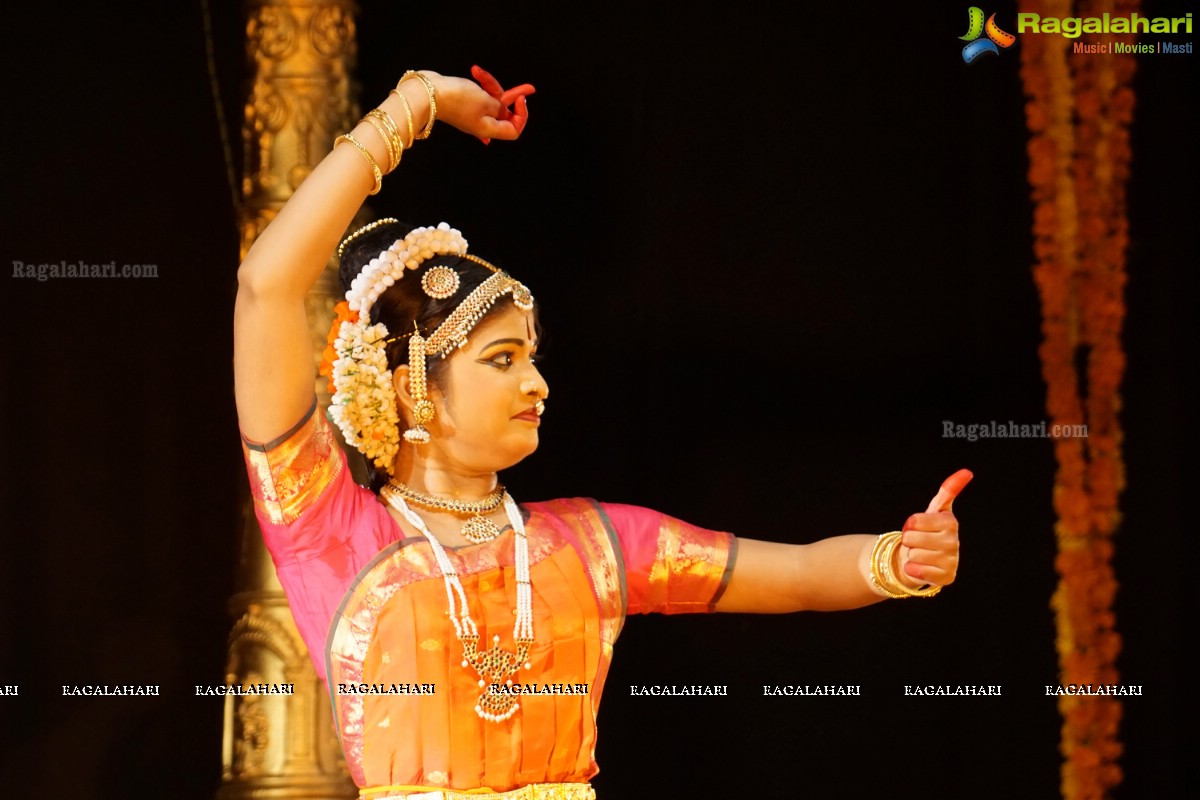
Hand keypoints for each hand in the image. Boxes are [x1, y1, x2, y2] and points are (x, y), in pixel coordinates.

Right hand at [424, 67, 534, 143]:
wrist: (426, 92)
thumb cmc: (456, 98)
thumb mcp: (486, 101)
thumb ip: (501, 106)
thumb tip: (507, 110)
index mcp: (488, 129)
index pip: (514, 130)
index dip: (521, 115)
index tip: (520, 99)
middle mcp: (481, 124)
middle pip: (505, 113)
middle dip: (513, 97)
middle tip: (529, 87)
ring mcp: (472, 114)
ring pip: (492, 100)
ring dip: (490, 84)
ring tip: (478, 72)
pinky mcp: (464, 103)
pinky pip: (480, 94)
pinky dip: (480, 83)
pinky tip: (475, 71)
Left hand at [897, 469, 971, 587]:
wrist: (924, 558)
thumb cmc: (928, 531)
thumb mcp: (935, 510)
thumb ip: (948, 491)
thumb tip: (967, 471)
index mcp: (950, 522)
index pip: (913, 521)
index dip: (909, 525)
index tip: (915, 526)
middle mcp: (954, 541)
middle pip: (911, 539)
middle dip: (909, 540)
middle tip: (918, 542)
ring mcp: (952, 561)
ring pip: (913, 556)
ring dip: (911, 555)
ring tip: (921, 554)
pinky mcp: (946, 578)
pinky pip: (917, 572)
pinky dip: (912, 570)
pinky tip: (920, 567)